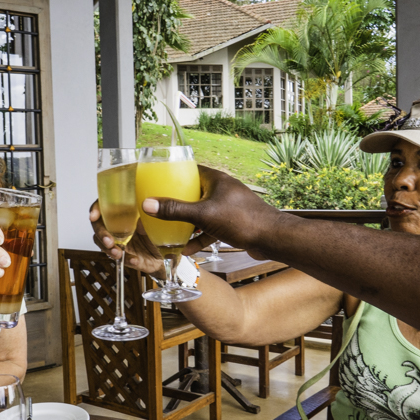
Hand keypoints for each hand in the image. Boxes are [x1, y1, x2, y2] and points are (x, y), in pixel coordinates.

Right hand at [89, 200, 164, 274]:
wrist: (176, 255)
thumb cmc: (169, 232)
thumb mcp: (165, 219)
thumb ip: (158, 212)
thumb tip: (147, 208)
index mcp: (127, 212)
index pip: (105, 205)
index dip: (97, 208)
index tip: (95, 215)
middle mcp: (122, 226)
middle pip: (100, 225)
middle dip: (101, 233)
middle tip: (109, 241)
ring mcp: (123, 241)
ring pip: (104, 243)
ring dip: (108, 249)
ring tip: (118, 253)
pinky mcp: (128, 256)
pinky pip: (121, 259)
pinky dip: (126, 260)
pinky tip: (134, 260)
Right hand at [141, 166, 282, 256]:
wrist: (272, 238)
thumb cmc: (243, 220)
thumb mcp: (203, 215)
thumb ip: (175, 210)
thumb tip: (148, 204)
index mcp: (216, 180)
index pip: (190, 170)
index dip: (173, 175)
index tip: (158, 182)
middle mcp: (222, 190)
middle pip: (194, 193)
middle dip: (178, 203)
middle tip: (162, 209)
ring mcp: (228, 207)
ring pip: (202, 212)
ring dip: (188, 222)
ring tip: (171, 231)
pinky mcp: (232, 223)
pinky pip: (210, 228)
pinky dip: (200, 237)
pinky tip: (188, 249)